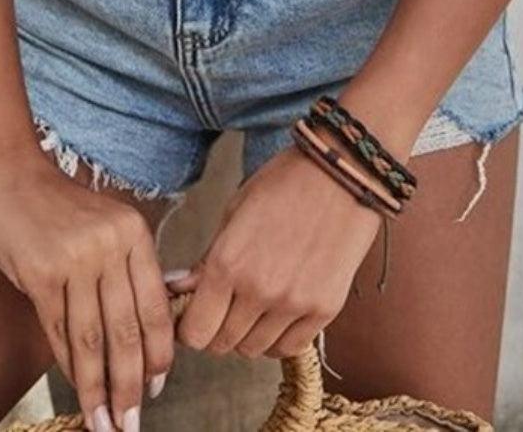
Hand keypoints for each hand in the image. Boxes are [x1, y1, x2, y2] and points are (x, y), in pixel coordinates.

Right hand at [0, 146, 172, 430]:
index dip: (159, 355)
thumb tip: (141, 330)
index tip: (158, 388)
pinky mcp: (40, 272)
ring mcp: (75, 258)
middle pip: (128, 330)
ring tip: (104, 423)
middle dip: (131, 385)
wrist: (2, 171)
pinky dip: (70, 367)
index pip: (156, 306)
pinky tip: (75, 391)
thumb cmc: (52, 203)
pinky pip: (60, 331)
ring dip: (99, 389)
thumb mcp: (102, 224)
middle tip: (132, 423)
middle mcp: (110, 244)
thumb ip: (123, 266)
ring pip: (93, 339)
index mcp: (133, 232)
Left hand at [165, 144, 381, 360]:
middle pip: (223, 344)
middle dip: (217, 329)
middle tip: (225, 307)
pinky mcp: (324, 309)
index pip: (195, 332)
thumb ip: (207, 258)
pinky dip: (279, 337)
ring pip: (255, 350)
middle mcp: (259, 290)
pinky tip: (279, 312)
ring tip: (255, 305)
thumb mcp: (235, 211)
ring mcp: (294, 303)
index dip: (191, 327)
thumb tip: (180, 289)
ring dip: (248, 334)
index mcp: (228, 262)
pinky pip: (290, 347)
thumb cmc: (285, 184)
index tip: (196, 315)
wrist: (341, 172)